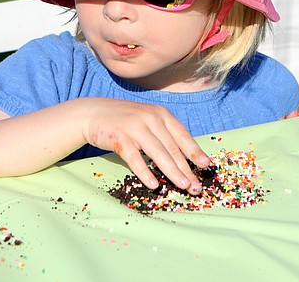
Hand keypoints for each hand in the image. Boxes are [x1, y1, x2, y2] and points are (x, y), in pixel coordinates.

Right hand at [81, 99, 210, 193]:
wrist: (93, 113)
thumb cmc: (124, 120)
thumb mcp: (147, 120)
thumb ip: (163, 134)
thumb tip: (183, 158)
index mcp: (161, 114)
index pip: (182, 135)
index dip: (195, 151)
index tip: (206, 166)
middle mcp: (151, 118)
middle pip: (172, 147)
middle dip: (186, 169)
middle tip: (196, 186)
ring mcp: (135, 126)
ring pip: (158, 153)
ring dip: (172, 171)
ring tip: (183, 186)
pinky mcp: (119, 136)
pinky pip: (135, 157)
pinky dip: (145, 172)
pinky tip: (153, 184)